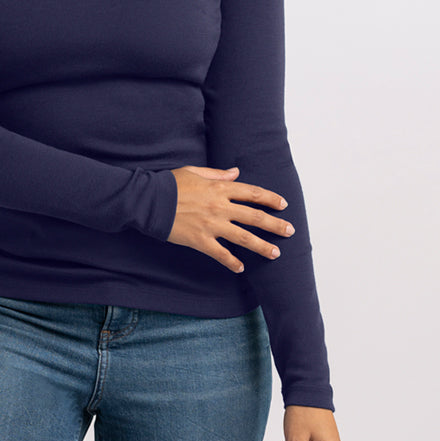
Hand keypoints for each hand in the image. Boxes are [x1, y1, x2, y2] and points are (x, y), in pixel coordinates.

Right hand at [167, 165, 293, 272]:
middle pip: (254, 216)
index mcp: (219, 188)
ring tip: (275, 253)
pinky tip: (241, 268)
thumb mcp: (195, 172)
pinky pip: (221, 254)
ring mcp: (212, 225)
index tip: (283, 204)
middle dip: (275, 224)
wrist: (149, 201)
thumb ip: (218, 174)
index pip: (252, 193)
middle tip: (290, 231)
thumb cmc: (170, 184)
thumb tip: (235, 173)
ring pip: (244, 237)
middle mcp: (220, 207)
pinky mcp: (201, 240)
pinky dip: (232, 262)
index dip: (270, 198)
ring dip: (262, 246)